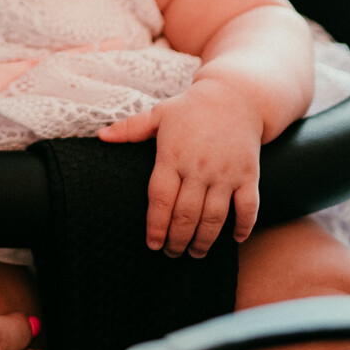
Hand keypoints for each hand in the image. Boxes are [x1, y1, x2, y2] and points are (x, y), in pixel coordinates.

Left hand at [97, 78, 262, 256]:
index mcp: (173, 155)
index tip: (153, 244)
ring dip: (204, 240)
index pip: (161, 198)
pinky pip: (248, 206)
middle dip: (177, 240)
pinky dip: (244, 226)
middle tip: (172, 254)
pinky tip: (235, 239)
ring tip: (195, 252)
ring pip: (215, 217)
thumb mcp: (159, 114)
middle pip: (186, 214)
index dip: (156, 225)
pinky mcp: (248, 174)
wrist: (236, 96)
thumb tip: (100, 136)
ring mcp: (226, 173)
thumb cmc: (191, 108)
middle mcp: (199, 168)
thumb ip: (130, 129)